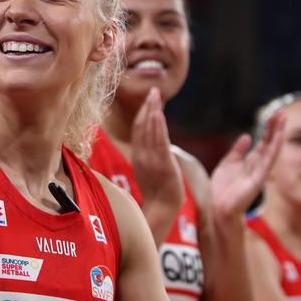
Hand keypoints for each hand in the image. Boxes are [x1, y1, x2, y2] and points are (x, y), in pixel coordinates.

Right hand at [131, 87, 184, 237]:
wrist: (161, 209)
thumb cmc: (156, 194)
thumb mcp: (147, 173)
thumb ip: (146, 158)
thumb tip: (148, 149)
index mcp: (138, 156)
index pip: (138, 130)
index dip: (142, 114)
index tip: (148, 100)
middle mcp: (142, 154)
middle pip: (142, 126)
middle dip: (148, 107)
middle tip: (153, 91)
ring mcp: (151, 158)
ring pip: (150, 130)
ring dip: (153, 111)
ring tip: (156, 95)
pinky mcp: (163, 163)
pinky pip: (159, 140)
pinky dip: (157, 125)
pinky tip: (158, 113)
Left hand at [210, 112, 284, 223]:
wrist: (216, 207)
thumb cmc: (221, 189)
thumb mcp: (228, 164)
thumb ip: (238, 151)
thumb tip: (247, 135)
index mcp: (250, 162)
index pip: (263, 143)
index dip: (268, 130)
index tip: (274, 116)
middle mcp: (257, 166)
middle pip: (269, 144)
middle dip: (275, 128)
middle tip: (282, 113)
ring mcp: (259, 173)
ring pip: (271, 150)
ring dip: (277, 135)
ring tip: (282, 120)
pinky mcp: (258, 180)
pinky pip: (268, 162)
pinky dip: (273, 149)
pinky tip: (277, 139)